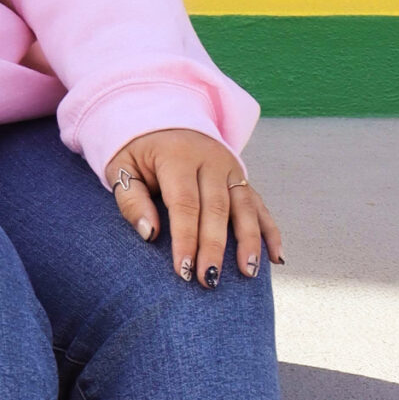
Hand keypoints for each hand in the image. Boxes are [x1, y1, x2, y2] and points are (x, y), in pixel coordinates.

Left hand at [105, 129, 283, 287]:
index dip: (186, 239)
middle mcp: (210, 160)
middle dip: (214, 248)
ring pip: (245, 207)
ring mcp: (230, 167)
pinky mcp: (241, 177)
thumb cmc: (137, 152)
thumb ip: (131, 200)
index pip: (184, 204)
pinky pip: (259, 205)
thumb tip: (149, 234)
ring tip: (249, 273)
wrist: (162, 118)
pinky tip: (277, 258)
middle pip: (217, 209)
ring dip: (249, 242)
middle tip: (210, 281)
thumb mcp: (121, 167)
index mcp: (178, 156)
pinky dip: (270, 231)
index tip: (183, 271)